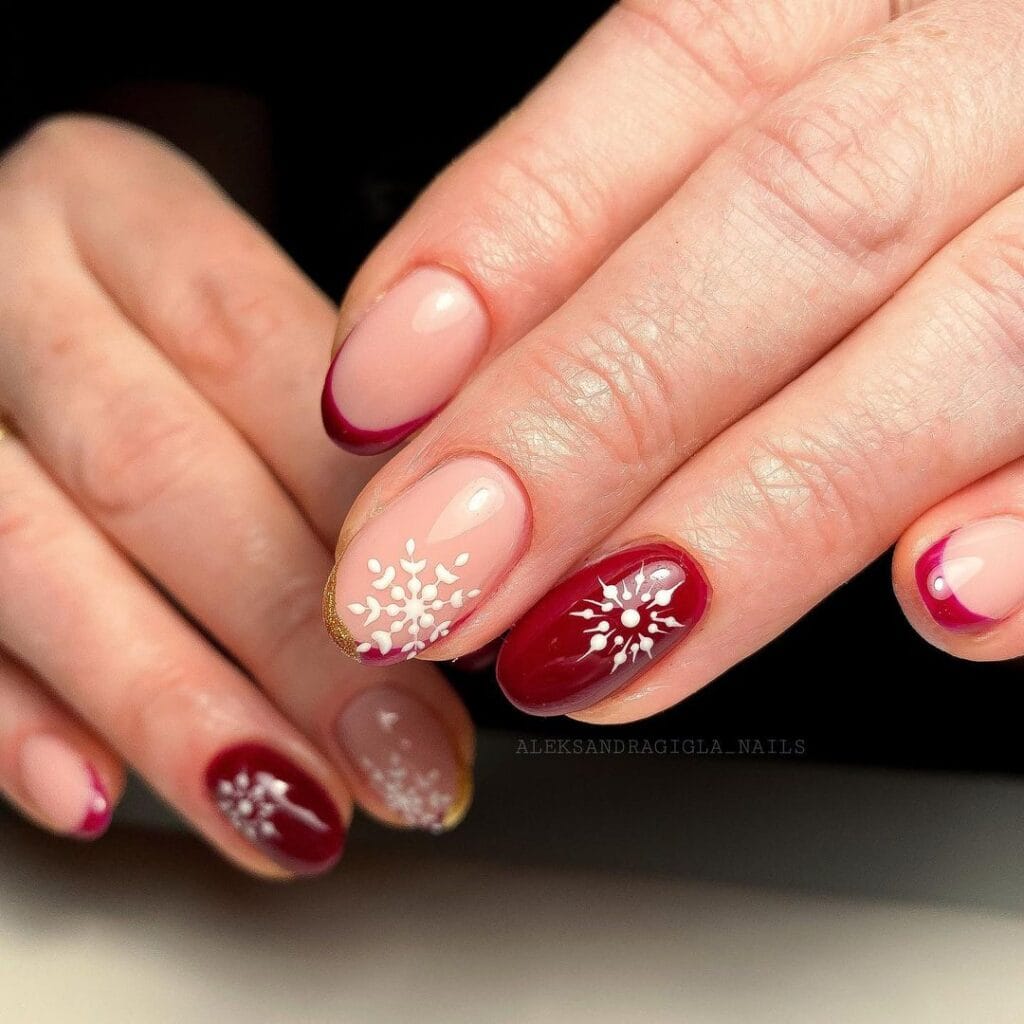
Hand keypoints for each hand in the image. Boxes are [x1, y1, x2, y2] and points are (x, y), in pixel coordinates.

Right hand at [0, 118, 472, 874]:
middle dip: (293, 638)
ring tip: (292, 812)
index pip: (257, 353)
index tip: (466, 631)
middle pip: (153, 467)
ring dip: (174, 705)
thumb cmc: (148, 323)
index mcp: (118, 209)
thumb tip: (461, 578)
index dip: (363, 507)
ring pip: (31, 554)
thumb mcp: (233, 310)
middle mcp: (9, 285)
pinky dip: (11, 718)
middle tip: (405, 759)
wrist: (14, 312)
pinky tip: (96, 793)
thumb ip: (326, 425)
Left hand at [320, 0, 1023, 718]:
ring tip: (589, 651)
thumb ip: (623, 217)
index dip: (504, 243)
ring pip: (958, 336)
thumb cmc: (946, 125)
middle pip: (785, 220)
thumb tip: (433, 371)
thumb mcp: (797, 108)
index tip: (370, 404)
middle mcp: (1008, 52)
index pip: (673, 79)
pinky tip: (947, 609)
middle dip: (582, 421)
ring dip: (756, 516)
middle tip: (425, 583)